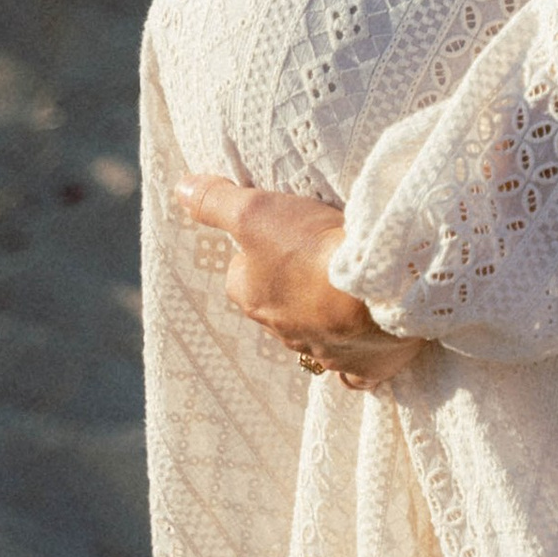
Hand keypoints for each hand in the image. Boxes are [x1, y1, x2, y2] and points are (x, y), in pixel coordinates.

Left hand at [172, 173, 427, 389]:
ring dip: (323, 317)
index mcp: (252, 297)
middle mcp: (281, 331)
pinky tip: (365, 339)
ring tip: (346, 290)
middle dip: (291, 287)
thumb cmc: (310, 249)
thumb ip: (216, 201)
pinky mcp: (363, 367)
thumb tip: (181, 188)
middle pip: (278, 305)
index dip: (255, 254)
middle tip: (316, 256)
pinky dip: (353, 357)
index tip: (279, 234)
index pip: (241, 275)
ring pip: (314, 336)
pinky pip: (351, 368)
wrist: (376, 290)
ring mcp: (324, 353)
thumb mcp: (255, 212)